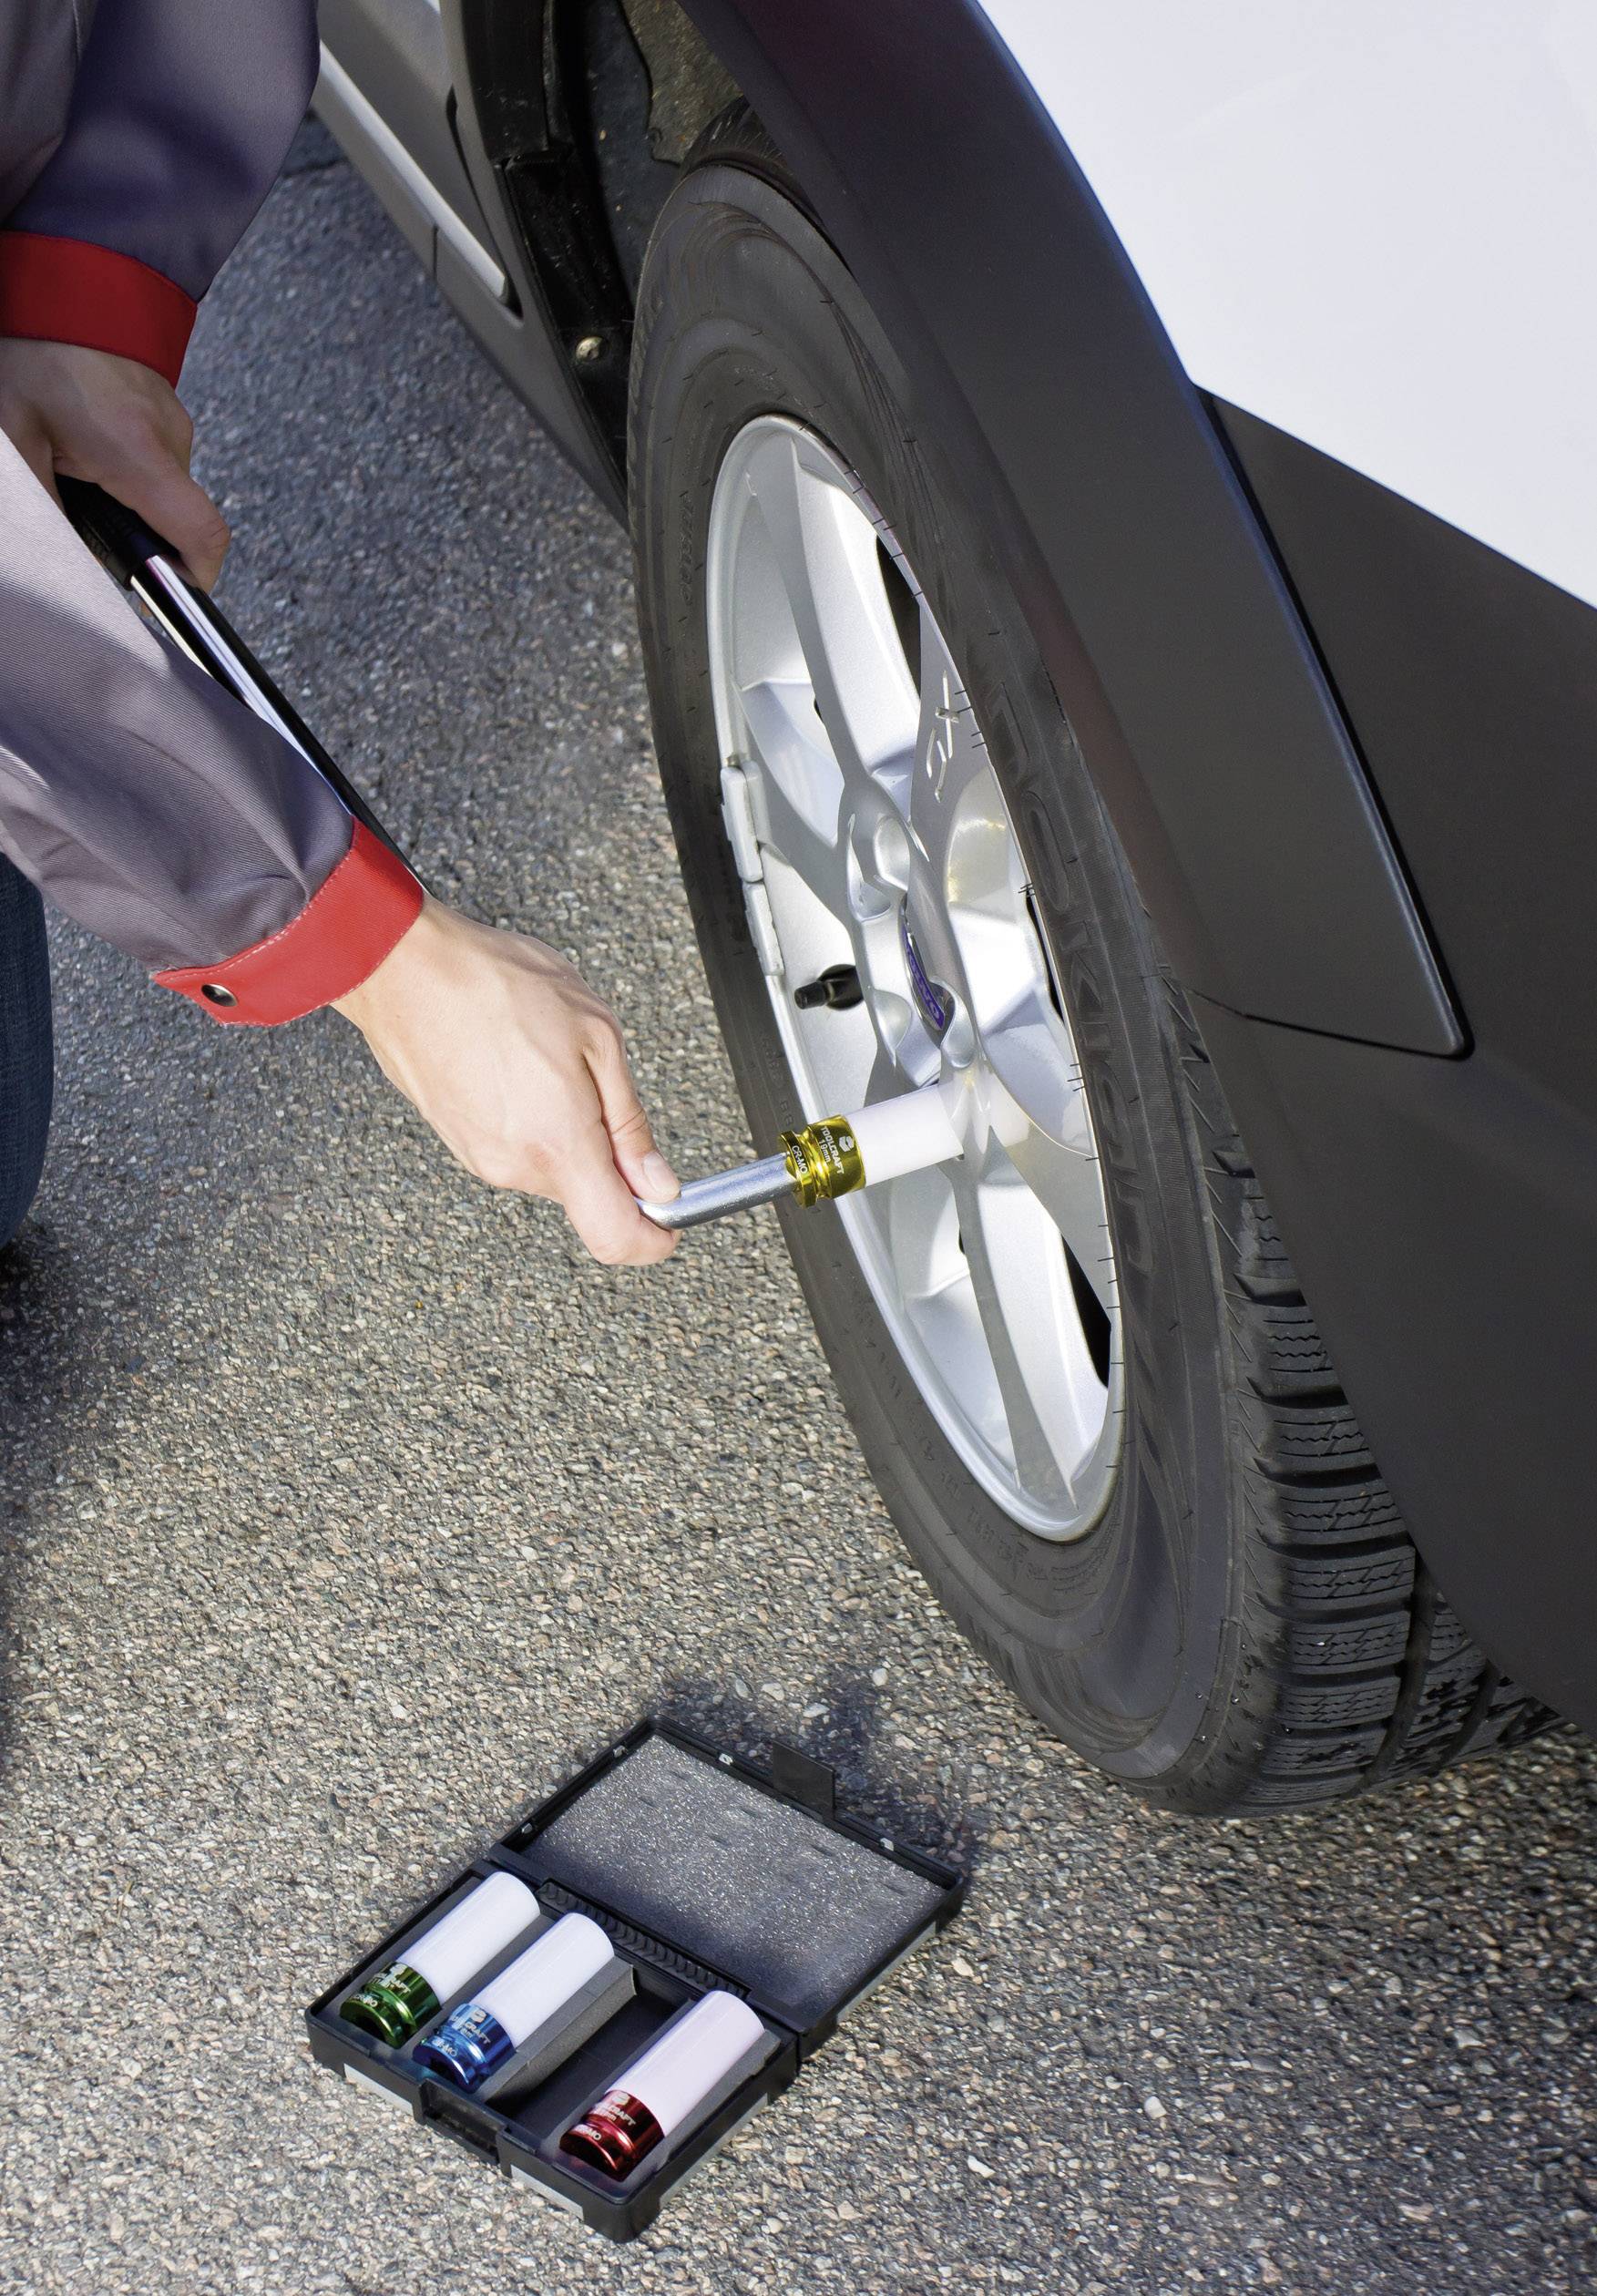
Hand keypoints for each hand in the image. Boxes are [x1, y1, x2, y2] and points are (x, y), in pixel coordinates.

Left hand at [0, 337, 229, 587]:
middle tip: (80, 511)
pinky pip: (155, 459)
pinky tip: (85, 440)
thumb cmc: (32, 345)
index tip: (164, 593)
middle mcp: (170, 438)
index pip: (202, 538)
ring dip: (124, 495)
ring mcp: (174, 421)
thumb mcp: (14, 436)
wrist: (60, 275)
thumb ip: (43, 505)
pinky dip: (126, 466)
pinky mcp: (167, 409)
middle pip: (175, 521)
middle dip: (133, 532)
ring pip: (161, 491)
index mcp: (137, 450)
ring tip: (72, 461)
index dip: (194, 579)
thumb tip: (67, 560)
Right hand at [334, 898, 679, 1265]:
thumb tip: (657, 1181)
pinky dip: (532, 1117)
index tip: (669, 1220)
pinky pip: (517, 1147)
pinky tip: (518, 1063)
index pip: (615, 1237)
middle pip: (587, 1195)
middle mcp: (515, 1165)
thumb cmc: (496, 986)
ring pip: (552, 1166)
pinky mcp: (458, 1141)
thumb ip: (630, 1122)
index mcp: (559, 1144)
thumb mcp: (597, 1036)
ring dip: (567, 1126)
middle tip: (597, 1082)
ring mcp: (480, 1157)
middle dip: (608, 1152)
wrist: (406, 969)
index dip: (652, 1240)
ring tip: (546, 1058)